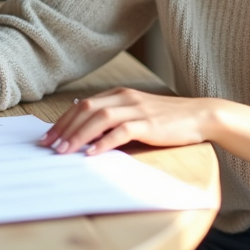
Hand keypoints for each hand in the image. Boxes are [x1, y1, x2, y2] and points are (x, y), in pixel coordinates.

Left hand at [41, 89, 249, 167]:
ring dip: (78, 136)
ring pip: (99, 119)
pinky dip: (104, 143)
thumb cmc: (167, 120)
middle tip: (49, 146)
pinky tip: (92, 154)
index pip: (83, 105)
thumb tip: (86, 131)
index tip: (48, 137)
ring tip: (64, 151)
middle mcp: (125, 98)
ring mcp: (137, 110)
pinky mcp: (149, 124)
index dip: (63, 121)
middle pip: (85, 109)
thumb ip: (114, 119)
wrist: (201, 115)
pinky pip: (121, 131)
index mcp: (119, 95)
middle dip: (64, 128)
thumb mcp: (137, 115)